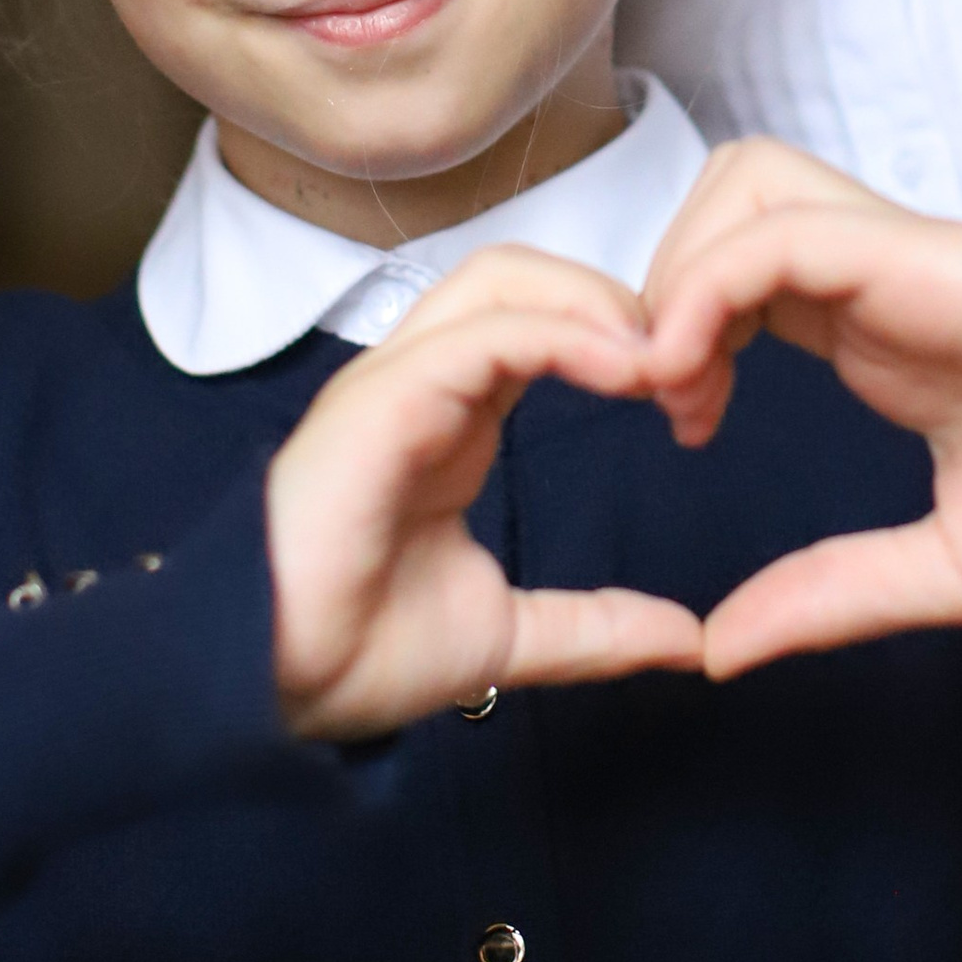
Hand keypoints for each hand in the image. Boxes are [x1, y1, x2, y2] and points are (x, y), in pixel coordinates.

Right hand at [266, 246, 703, 738]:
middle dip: (611, 298)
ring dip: (590, 302)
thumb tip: (690, 640)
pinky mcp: (383, 397)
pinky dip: (559, 334)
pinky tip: (620, 370)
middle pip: (523, 274)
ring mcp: (397, 378)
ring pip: (500, 278)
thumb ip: (596, 627)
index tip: (690, 392)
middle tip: (685, 364)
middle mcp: (423, 377)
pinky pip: (480, 333)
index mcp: (452, 412)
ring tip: (658, 360)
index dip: (616, 334)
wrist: (271, 687)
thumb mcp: (507, 637)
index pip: (537, 319)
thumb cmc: (357, 651)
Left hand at [642, 140, 961, 677]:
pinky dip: (714, 284)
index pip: (740, 277)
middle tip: (667, 399)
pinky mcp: (931, 255)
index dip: (677, 336)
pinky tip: (705, 372)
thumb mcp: (948, 570)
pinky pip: (787, 228)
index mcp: (883, 336)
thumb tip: (719, 651)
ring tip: (684, 381)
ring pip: (744, 187)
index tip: (683, 431)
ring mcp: (906, 258)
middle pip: (722, 205)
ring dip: (681, 271)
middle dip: (657, 286)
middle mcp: (883, 281)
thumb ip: (833, 592)